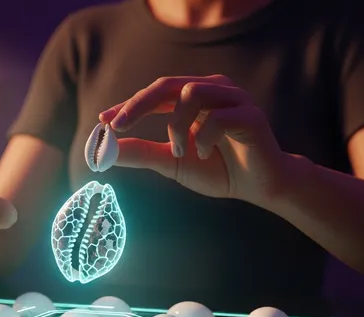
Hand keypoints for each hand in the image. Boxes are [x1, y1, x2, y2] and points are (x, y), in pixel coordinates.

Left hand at [99, 75, 291, 204]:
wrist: (260, 186)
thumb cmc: (218, 170)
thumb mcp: (173, 162)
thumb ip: (142, 153)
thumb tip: (105, 150)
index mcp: (193, 97)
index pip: (154, 93)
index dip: (128, 105)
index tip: (103, 121)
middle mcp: (212, 89)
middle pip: (167, 83)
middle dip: (138, 104)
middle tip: (117, 126)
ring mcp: (233, 98)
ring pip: (191, 93)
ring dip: (176, 125)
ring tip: (180, 152)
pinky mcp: (250, 115)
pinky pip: (219, 117)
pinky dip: (204, 137)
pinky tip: (206, 154)